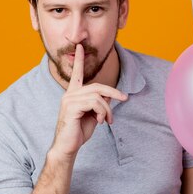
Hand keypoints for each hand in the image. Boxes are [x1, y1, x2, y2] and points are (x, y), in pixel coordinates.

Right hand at [51, 44, 127, 158]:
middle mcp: (70, 94)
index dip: (79, 60)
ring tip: (107, 121)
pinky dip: (102, 113)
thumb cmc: (78, 131)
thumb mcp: (93, 115)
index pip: (77, 73)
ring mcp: (69, 100)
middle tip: (125, 98)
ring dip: (107, 110)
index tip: (80, 46)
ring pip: (98, 96)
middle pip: (97, 86)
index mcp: (73, 93)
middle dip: (113, 91)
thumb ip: (99, 103)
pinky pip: (94, 104)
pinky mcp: (71, 108)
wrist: (67, 147)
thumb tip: (109, 96)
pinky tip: (100, 122)